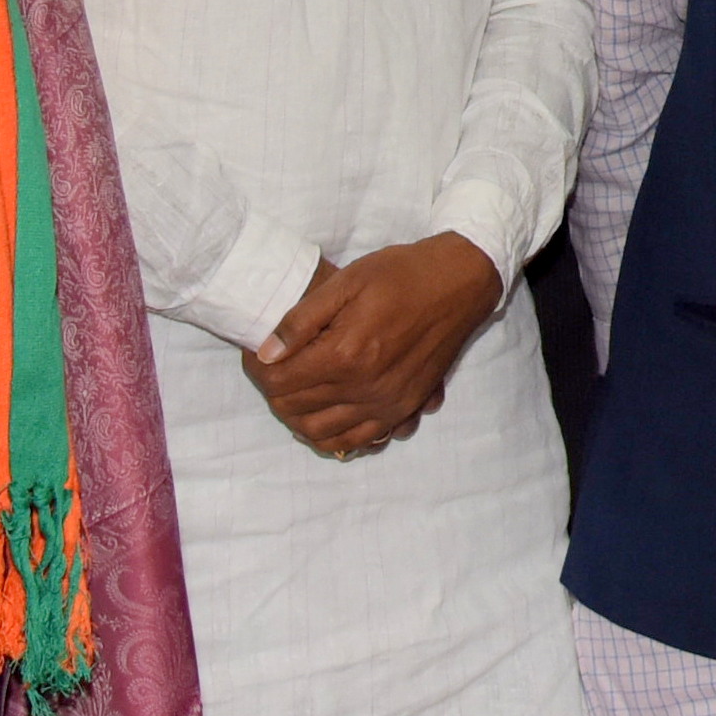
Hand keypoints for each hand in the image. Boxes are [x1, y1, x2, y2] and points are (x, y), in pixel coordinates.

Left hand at [246, 232, 506, 457]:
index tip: (257, 350)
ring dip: (297, 415)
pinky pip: (356, 441)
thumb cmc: (401, 274)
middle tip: (273, 366)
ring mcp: (385, 404)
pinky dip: (332, 436)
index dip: (256, 367)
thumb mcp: (346, 282)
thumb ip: (302, 320)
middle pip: (293, 408)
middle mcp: (364, 388)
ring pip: (320, 432)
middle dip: (273, 390)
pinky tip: (325, 415)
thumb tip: (266, 353)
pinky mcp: (402, 409)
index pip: (278, 380)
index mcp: (345, 354)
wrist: (459, 284)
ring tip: (295, 388)